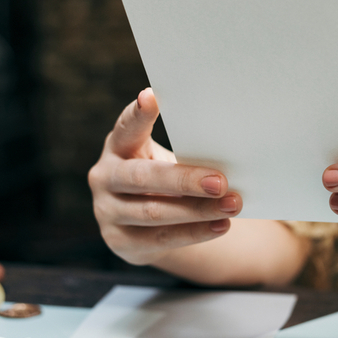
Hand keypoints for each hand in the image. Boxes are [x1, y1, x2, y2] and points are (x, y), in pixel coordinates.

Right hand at [88, 88, 241, 264]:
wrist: (146, 227)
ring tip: (232, 204)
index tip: (153, 96)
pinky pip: (161, 238)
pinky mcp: (120, 241)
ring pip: (154, 212)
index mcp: (118, 147)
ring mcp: (107, 211)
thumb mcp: (166, 160)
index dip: (138, 114)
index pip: (126, 127)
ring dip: (198, 210)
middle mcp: (104, 177)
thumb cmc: (163, 182)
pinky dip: (194, 232)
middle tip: (221, 181)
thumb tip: (233, 151)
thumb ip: (184, 153)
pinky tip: (220, 225)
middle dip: (185, 180)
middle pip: (142, 177)